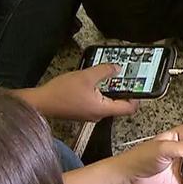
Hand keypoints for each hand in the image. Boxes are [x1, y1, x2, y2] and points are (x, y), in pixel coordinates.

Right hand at [19, 65, 139, 121]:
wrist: (41, 102)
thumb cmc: (61, 93)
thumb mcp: (86, 76)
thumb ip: (104, 71)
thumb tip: (117, 68)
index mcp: (102, 109)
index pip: (129, 108)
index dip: (137, 97)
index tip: (140, 87)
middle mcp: (98, 115)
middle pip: (119, 105)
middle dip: (123, 91)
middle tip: (126, 77)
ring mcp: (90, 114)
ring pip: (107, 103)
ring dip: (111, 90)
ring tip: (111, 76)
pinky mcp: (82, 111)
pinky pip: (97, 102)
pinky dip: (100, 92)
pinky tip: (95, 82)